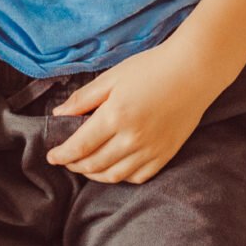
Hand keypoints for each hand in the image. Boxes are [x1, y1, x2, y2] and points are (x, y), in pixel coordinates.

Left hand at [48, 41, 229, 183]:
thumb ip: (83, 99)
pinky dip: (121, 177)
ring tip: (85, 167)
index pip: (80, 147)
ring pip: (115, 175)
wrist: (194, 72)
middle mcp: (132, 139)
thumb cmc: (150, 69)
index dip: (62, 155)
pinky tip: (113, 169)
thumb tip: (59, 114)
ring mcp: (152, 150)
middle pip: (95, 164)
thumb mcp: (111, 78)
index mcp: (114, 117)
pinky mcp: (167, 154)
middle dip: (75, 165)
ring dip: (95, 174)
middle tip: (65, 161)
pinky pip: (139, 176)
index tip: (51, 156)